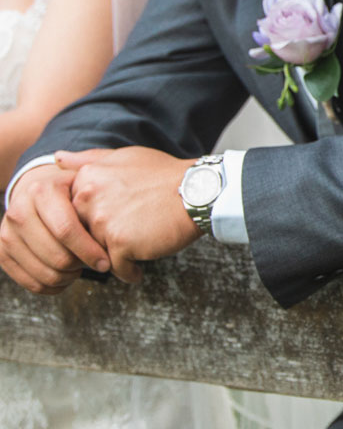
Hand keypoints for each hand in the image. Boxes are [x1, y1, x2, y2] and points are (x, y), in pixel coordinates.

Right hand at [0, 163, 110, 292]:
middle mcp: (19, 212)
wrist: (35, 188)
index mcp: (42, 191)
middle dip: (81, 266)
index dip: (89, 251)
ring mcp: (7, 233)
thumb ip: (100, 196)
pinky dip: (52, 287)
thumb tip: (120, 225)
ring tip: (82, 268)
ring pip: (44, 273)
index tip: (107, 262)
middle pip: (56, 256)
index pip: (66, 230)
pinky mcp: (2, 252)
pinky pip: (29, 282)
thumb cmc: (69, 188)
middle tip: (97, 264)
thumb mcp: (85, 182)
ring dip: (69, 277)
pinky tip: (67, 277)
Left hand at [64, 147, 199, 282]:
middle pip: (82, 234)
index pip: (73, 213)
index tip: (113, 222)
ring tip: (137, 250)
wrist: (199, 190)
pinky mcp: (120, 244)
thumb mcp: (125, 156)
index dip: (93, 221)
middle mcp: (88, 199)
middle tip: (127, 239)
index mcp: (86, 179)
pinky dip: (129, 272)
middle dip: (101, 242)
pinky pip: (117, 269)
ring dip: (115, 257)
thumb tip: (56, 158)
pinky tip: (141, 266)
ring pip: (97, 253)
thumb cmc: (165, 174)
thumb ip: (87, 159)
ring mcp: (102, 222)